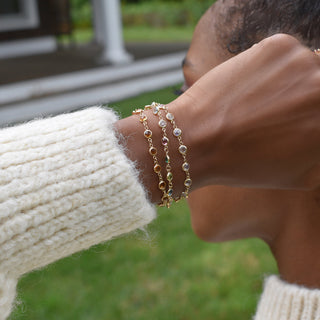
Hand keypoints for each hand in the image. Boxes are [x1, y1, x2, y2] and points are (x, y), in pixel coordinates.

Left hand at [168, 34, 319, 189]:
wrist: (197, 141)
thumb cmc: (244, 164)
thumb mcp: (299, 175)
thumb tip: (319, 135)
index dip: (308, 117)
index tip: (294, 120)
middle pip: (319, 85)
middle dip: (303, 99)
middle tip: (276, 112)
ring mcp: (304, 62)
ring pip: (304, 68)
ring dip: (288, 81)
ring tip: (258, 103)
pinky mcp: (278, 46)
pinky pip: (283, 55)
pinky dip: (270, 68)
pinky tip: (248, 88)